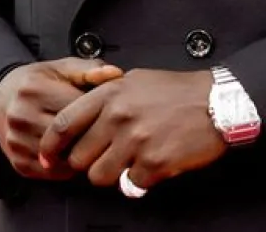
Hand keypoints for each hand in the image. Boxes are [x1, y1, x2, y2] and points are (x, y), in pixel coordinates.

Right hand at [0, 57, 122, 179]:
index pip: (76, 109)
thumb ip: (89, 70)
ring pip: (63, 158)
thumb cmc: (38, 82)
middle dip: (91, 136)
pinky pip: (52, 174)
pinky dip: (68, 168)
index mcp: (35, 89)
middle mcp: (22, 116)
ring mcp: (17, 142)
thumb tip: (115, 74)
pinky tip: (74, 154)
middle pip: (69, 137)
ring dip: (81, 155)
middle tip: (105, 133)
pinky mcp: (18, 163)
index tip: (109, 114)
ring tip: (90, 144)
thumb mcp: (61, 68)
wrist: (2, 98)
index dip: (98, 113)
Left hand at [37, 68, 226, 192]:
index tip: (47, 157)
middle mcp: (118, 117)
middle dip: (87, 163)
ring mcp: (135, 142)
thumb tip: (86, 114)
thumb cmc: (179, 91)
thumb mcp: (137, 80)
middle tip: (103, 158)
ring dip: (111, 175)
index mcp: (110, 94)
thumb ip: (108, 95)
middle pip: (79, 157)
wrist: (218, 102)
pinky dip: (139, 181)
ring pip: (100, 176)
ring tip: (128, 163)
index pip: (64, 123)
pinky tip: (152, 166)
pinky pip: (131, 185)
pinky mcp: (153, 164)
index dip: (50, 145)